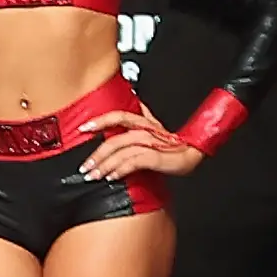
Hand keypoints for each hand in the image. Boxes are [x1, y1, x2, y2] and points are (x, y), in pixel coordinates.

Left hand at [78, 103, 203, 180]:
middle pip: (115, 139)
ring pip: (122, 152)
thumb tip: (132, 99)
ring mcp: (151, 143)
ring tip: (94, 175)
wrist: (193, 154)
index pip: (119, 116)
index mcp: (143, 122)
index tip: (83, 128)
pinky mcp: (156, 157)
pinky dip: (120, 170)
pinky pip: (133, 162)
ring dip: (105, 165)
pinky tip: (112, 177)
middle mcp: (146, 130)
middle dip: (97, 155)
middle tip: (85, 167)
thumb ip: (141, 115)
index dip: (100, 120)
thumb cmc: (172, 143)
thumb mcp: (154, 126)